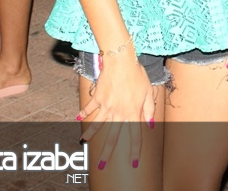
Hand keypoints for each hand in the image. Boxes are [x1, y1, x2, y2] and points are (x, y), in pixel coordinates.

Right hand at [78, 49, 155, 170]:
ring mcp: (106, 106)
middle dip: (107, 153)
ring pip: (98, 125)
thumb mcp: (148, 91)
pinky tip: (78, 118)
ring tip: (84, 143)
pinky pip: (90, 108)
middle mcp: (118, 112)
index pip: (135, 136)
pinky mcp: (97, 98)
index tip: (134, 162)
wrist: (121, 61)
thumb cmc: (137, 75)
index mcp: (132, 112)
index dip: (135, 150)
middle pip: (112, 137)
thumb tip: (149, 124)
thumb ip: (149, 109)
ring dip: (90, 135)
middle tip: (102, 165)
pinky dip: (83, 113)